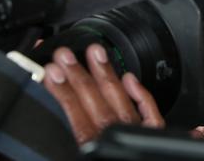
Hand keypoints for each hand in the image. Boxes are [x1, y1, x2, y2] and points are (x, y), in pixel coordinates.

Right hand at [42, 44, 163, 144]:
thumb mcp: (70, 158)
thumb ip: (66, 139)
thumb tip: (51, 105)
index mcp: (94, 151)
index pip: (74, 120)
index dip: (62, 94)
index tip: (49, 73)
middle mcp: (116, 143)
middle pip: (97, 106)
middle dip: (79, 77)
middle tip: (64, 55)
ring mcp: (137, 141)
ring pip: (121, 104)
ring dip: (106, 75)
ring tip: (94, 52)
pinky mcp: (154, 140)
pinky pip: (151, 117)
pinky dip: (141, 95)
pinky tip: (129, 78)